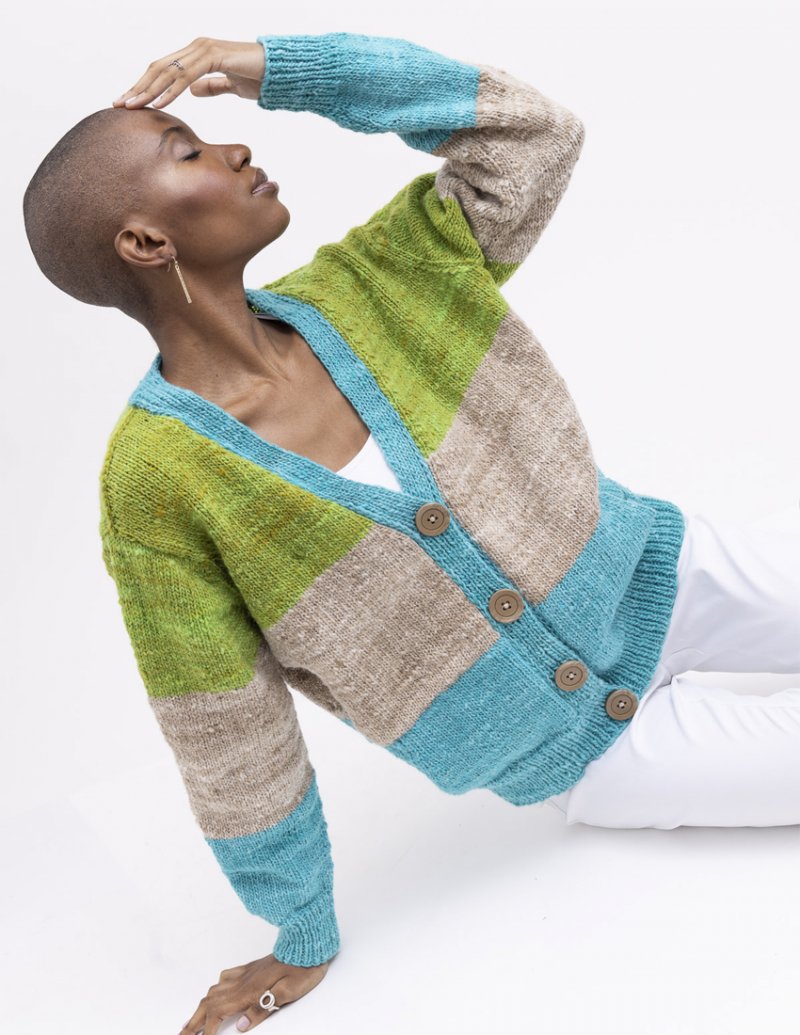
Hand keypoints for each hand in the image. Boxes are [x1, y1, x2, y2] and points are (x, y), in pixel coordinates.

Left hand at [112, 37, 265, 110]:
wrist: (280, 71)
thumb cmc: (259, 77)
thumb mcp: (231, 86)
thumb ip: (212, 86)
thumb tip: (193, 91)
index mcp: (196, 54)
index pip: (162, 71)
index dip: (144, 86)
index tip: (129, 102)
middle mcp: (195, 48)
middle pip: (158, 68)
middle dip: (137, 88)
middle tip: (119, 104)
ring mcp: (203, 49)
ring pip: (167, 71)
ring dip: (147, 90)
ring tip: (132, 106)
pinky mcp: (214, 56)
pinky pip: (186, 75)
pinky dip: (169, 91)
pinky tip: (157, 103)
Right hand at [179, 952, 332, 1032]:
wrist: (307, 946)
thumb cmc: (302, 970)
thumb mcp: (287, 994)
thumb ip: (262, 1009)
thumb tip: (240, 1026)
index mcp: (249, 991)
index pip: (219, 1014)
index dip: (208, 1031)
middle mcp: (243, 981)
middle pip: (210, 1003)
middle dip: (194, 1021)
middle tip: (182, 1034)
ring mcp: (245, 973)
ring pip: (214, 990)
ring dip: (201, 1007)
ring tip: (192, 1020)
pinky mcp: (251, 968)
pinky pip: (226, 977)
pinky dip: (215, 989)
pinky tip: (214, 992)